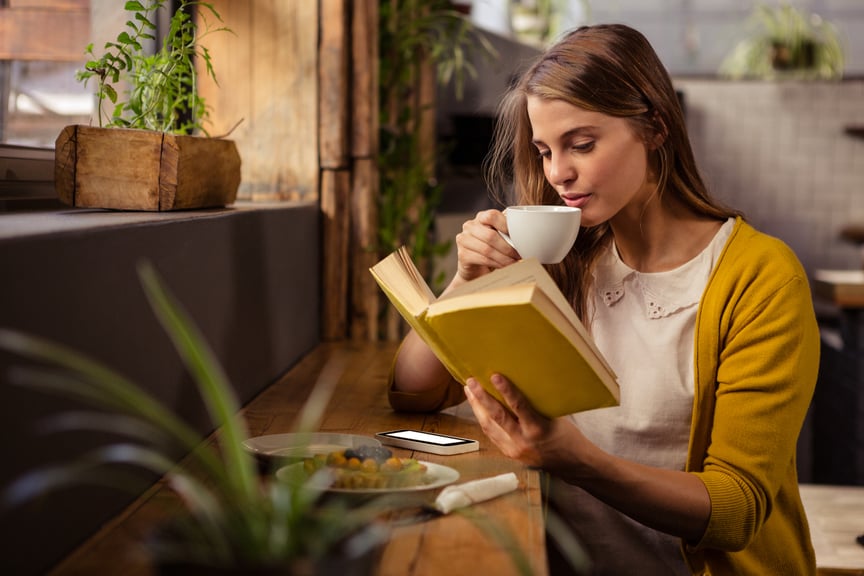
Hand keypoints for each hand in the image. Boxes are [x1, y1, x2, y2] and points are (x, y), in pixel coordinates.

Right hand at [453, 209, 519, 282]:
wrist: (476, 268)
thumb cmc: (493, 249)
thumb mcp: (501, 237)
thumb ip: (510, 230)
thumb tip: (529, 233)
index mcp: (481, 217)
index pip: (492, 216)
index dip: (506, 226)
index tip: (518, 238)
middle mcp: (470, 226)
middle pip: (490, 235)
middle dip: (508, 248)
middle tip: (520, 255)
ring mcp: (464, 240)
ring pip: (487, 249)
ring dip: (504, 258)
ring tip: (515, 263)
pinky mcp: (462, 254)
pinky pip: (482, 259)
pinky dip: (496, 264)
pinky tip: (504, 267)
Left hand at [464, 373, 578, 469]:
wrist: (572, 464)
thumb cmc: (567, 436)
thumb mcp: (555, 416)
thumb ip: (535, 404)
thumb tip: (518, 383)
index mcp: (538, 429)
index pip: (519, 406)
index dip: (506, 390)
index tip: (495, 376)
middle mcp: (523, 441)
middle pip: (496, 416)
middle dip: (481, 398)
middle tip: (470, 381)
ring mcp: (514, 449)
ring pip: (489, 426)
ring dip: (477, 407)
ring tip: (469, 391)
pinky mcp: (509, 454)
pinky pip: (492, 434)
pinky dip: (483, 419)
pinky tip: (478, 408)